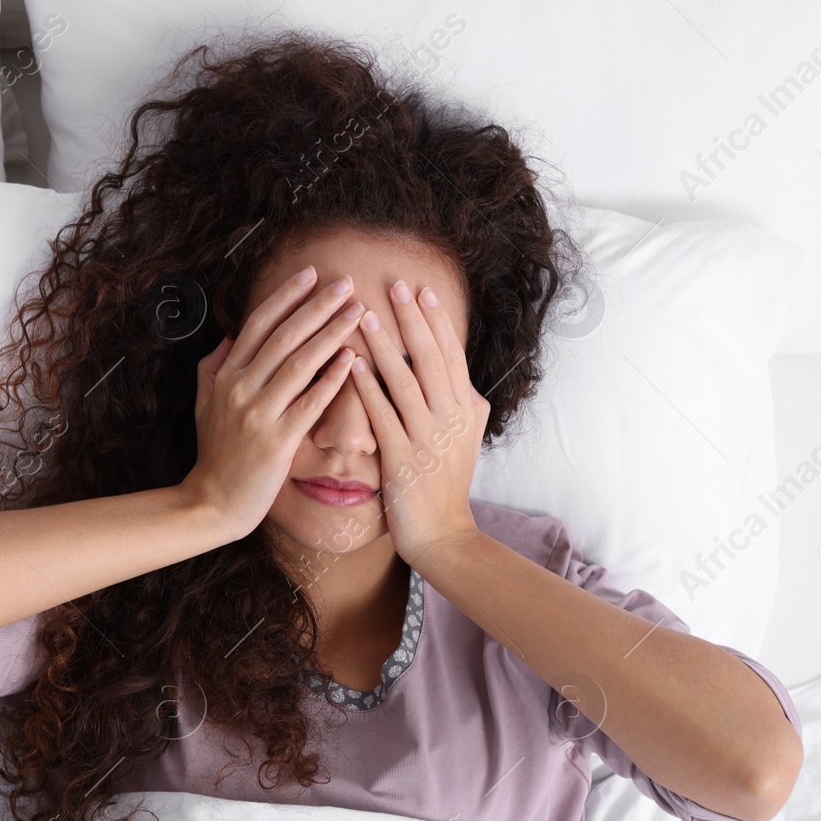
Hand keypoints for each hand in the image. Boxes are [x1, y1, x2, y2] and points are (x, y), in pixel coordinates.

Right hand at [183, 267, 365, 538]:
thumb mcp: (204, 404)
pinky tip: (352, 359)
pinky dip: (331, 379)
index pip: (259, 324)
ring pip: (298, 363)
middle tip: (346, 283)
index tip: (311, 274)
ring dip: (330, 333)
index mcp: (226, 375)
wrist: (212, 503)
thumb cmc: (215, 454)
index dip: (286, 296)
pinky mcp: (277, 442)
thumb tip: (229, 337)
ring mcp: (258, 414)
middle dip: (317, 305)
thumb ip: (213, 367)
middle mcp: (240, 388)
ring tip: (358, 312)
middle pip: (283, 336)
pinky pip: (309, 404)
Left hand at [349, 280, 488, 563]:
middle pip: (432, 360)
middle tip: (396, 286)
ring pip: (407, 382)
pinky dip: (368, 387)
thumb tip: (465, 378)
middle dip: (413, 320)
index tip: (421, 292)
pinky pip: (384, 415)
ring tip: (364, 315)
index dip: (436, 323)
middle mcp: (450, 419)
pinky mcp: (403, 458)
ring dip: (386, 346)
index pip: (452, 357)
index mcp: (466, 411)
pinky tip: (352, 364)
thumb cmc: (448, 486)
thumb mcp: (468, 441)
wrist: (443, 534)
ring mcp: (428, 438)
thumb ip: (467, 407)